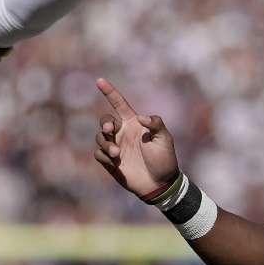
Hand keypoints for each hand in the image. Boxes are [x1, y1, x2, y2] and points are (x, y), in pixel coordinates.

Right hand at [94, 78, 179, 196]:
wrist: (160, 184)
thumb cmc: (164, 159)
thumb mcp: (165, 139)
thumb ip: (156, 124)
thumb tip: (141, 118)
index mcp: (134, 123)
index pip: (119, 104)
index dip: (109, 92)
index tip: (99, 80)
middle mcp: (122, 133)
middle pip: (105, 121)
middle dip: (105, 123)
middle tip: (111, 130)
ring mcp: (115, 147)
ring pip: (100, 138)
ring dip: (106, 144)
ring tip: (117, 154)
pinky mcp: (110, 162)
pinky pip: (98, 154)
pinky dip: (103, 155)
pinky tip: (115, 162)